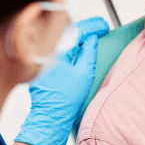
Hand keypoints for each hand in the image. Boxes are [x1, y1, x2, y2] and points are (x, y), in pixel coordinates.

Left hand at [15, 17, 108, 144]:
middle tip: (101, 27)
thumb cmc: (67, 99)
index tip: (104, 26)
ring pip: (61, 40)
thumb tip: (92, 38)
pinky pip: (56, 49)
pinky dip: (69, 45)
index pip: (76, 31)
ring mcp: (41, 58)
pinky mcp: (41, 66)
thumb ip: (89, 52)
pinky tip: (79, 45)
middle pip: (67, 33)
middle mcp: (46, 52)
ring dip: (77, 36)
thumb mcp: (85, 74)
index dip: (92, 26)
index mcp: (56, 52)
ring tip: (93, 34)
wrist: (50, 117)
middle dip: (85, 28)